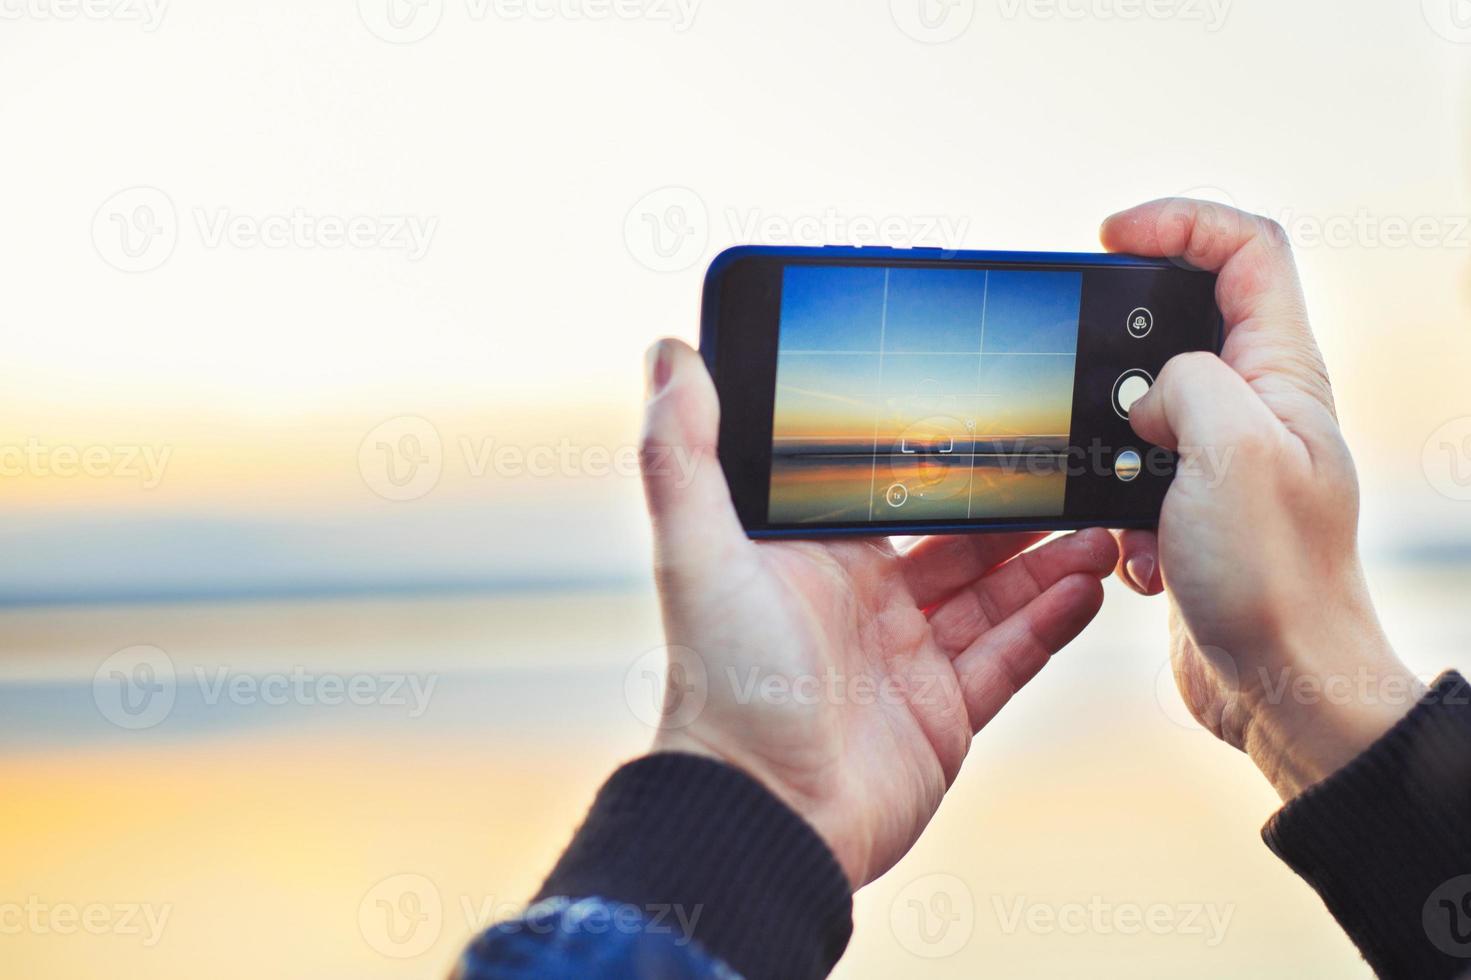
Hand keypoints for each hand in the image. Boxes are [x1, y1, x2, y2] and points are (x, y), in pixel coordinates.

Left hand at [638, 338, 1116, 887]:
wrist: (763, 816)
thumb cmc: (722, 681)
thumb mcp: (697, 551)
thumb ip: (685, 453)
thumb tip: (670, 352)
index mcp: (812, 558)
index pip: (888, 487)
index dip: (939, 455)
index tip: (993, 410)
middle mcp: (863, 602)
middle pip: (956, 538)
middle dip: (1014, 503)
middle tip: (1069, 463)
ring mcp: (907, 659)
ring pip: (993, 594)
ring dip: (1047, 558)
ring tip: (1100, 522)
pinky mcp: (944, 714)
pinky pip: (1010, 658)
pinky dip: (1051, 624)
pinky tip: (1089, 587)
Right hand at [1103, 198, 1420, 799]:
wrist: (1281, 687)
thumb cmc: (1276, 580)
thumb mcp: (1233, 454)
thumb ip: (1185, 384)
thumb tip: (1148, 395)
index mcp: (1282, 375)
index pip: (1246, 249)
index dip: (1179, 222)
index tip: (1111, 236)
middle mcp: (1257, 406)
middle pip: (1183, 317)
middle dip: (1120, 347)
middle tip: (1089, 379)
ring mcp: (1222, 457)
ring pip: (1145, 404)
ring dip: (1111, 445)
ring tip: (1122, 492)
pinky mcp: (1189, 506)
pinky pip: (1129, 474)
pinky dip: (1112, 505)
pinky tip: (1134, 549)